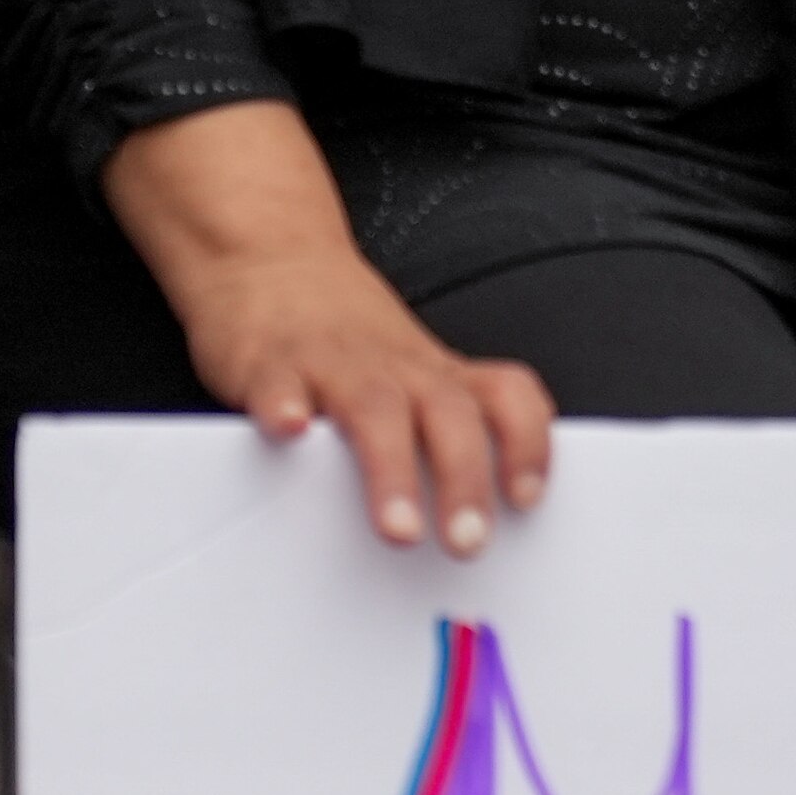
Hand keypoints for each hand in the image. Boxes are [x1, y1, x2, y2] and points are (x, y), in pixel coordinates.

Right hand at [100, 100, 555, 554]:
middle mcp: (393, 367)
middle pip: (447, 414)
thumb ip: (443, 427)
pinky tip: (288, 431)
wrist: (268, 255)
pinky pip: (279, 383)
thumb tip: (472, 515)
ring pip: (374, 410)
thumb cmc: (344, 335)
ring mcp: (332, 363)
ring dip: (392, 470)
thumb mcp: (410, 370)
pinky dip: (284, 407)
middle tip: (466, 540)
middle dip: (464, 479)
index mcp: (433, 373)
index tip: (527, 498)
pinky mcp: (268, 362)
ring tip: (398, 526)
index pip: (506, 397)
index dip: (527, 444)